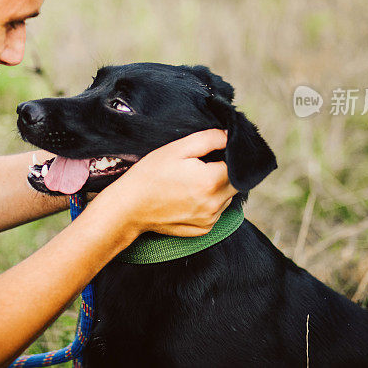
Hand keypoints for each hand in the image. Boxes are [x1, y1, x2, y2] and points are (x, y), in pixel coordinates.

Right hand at [99, 129, 234, 237]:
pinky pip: (216, 212)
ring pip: (227, 198)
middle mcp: (215, 204)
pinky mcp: (203, 230)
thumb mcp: (178, 148)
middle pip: (236, 183)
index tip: (213, 153)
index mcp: (211, 181)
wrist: (130, 206)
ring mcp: (209, 220)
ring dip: (218, 188)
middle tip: (201, 166)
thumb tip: (230, 137)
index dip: (228, 155)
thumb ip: (209, 139)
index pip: (237, 165)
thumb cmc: (151, 174)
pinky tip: (189, 196)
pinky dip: (209, 202)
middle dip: (224, 172)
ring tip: (192, 181)